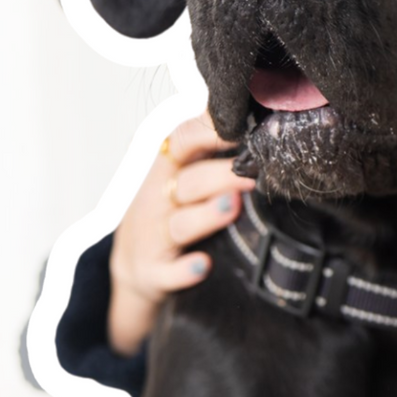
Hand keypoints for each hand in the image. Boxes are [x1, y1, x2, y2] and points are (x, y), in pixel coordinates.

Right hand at [106, 112, 253, 355]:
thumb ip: (213, 152)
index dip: (208, 131)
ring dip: (206, 215)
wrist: (134, 266)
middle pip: (188, 182)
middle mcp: (159, 199)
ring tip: (232, 207)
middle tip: (252, 174)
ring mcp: (154, 237)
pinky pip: (168, 273)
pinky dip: (184, 271)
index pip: (182, 141)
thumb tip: (261, 123)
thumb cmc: (169, 212)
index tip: (241, 126)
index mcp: (169, 170)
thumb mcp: (181, 177)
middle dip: (220, 176)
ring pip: (180, 224)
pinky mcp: (153, 273)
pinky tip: (203, 266)